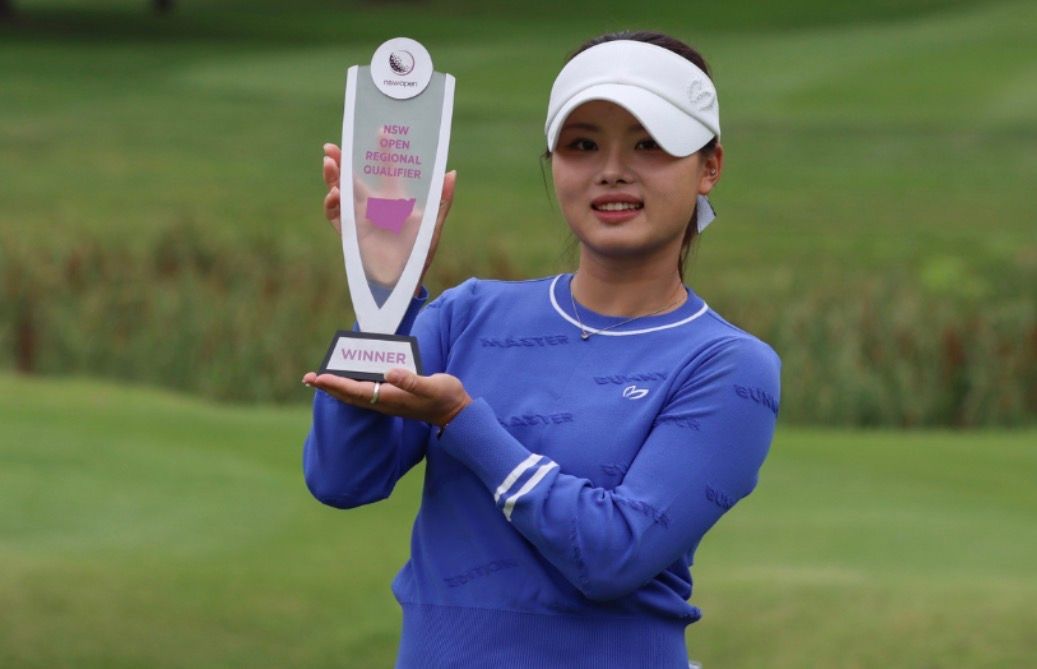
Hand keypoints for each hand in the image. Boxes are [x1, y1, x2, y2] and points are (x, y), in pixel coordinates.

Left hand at [303, 368, 471, 427]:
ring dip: (336, 387)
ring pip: (354, 395)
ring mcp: (387, 402)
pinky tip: (345, 380)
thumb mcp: (433, 386)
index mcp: (390, 398)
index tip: (319, 377)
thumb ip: (412, 381)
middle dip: (328, 386)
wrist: (455, 412)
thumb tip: (389, 373)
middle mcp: (384, 402)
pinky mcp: (391, 398)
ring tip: (319, 380)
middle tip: (308, 378)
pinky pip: (364, 392)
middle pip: (349, 395)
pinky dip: (349, 386)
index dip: (337, 384)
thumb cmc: (445, 397)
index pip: (357, 391)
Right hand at [322, 143, 455, 291]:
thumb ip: (443, 201)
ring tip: (330, 164)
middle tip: (332, 147)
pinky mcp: (349, 233)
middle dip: (341, 160)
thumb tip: (452, 173)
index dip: (383, 150)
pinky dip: (331, 204)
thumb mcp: (433, 226)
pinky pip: (334, 215)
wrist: (404, 283)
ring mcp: (359, 218)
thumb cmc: (420, 254)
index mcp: (394, 199)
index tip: (379, 130)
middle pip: (354, 176)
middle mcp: (374, 205)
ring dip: (332, 178)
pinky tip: (335, 196)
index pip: (387, 169)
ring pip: (340, 191)